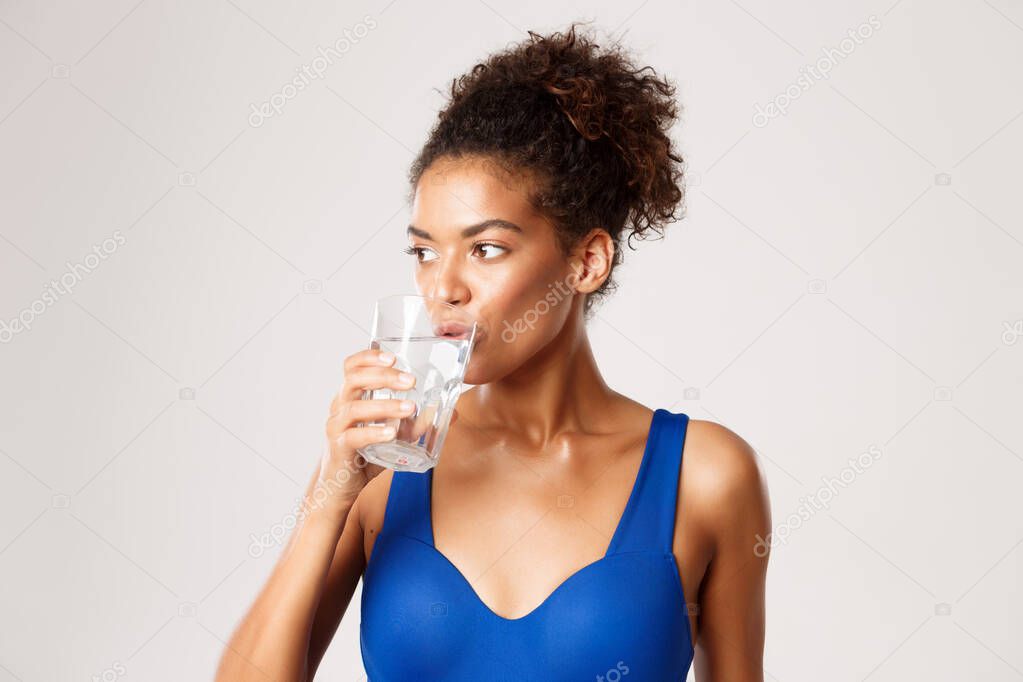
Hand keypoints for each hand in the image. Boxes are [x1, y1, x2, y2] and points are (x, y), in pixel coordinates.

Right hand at [315, 348, 418, 514]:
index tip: (393, 357)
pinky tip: (391, 433)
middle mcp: (340, 406)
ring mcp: (337, 427)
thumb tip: (452, 413)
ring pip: (355, 407)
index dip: (369, 357)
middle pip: (354, 380)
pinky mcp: (339, 448)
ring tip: (409, 408)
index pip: (352, 366)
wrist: (341, 486)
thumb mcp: (396, 435)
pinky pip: (354, 436)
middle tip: (410, 381)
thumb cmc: (366, 454)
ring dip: (385, 405)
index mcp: (351, 396)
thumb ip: (418, 423)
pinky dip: (374, 433)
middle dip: (384, 377)